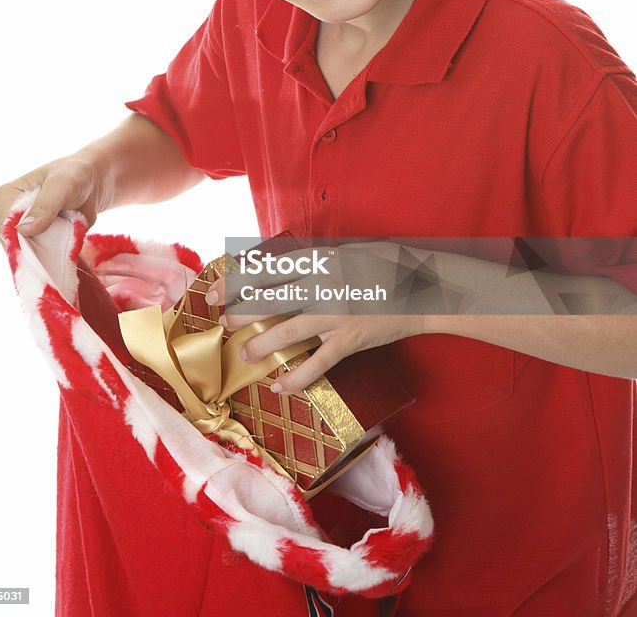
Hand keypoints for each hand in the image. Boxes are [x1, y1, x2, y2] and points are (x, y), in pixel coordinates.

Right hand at [0, 154, 105, 248]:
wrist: (92, 182)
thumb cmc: (75, 175)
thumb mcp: (63, 184)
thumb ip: (45, 205)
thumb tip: (23, 230)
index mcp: (1, 198)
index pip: (6, 228)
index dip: (28, 234)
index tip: (55, 226)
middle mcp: (3, 217)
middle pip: (13, 245)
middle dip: (40, 243)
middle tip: (64, 227)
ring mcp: (17, 233)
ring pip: (26, 255)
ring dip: (49, 249)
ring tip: (66, 230)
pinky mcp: (32, 243)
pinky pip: (38, 259)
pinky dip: (54, 255)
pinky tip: (67, 242)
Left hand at [209, 269, 423, 393]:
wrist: (422, 288)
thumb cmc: (385, 265)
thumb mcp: (347, 252)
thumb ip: (316, 262)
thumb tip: (282, 271)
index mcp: (321, 259)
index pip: (269, 270)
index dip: (239, 281)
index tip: (216, 289)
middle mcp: (324, 285)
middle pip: (271, 298)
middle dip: (241, 310)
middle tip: (222, 320)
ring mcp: (337, 314)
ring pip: (289, 330)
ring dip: (261, 342)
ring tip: (243, 353)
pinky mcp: (350, 339)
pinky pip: (318, 362)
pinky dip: (297, 377)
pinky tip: (279, 386)